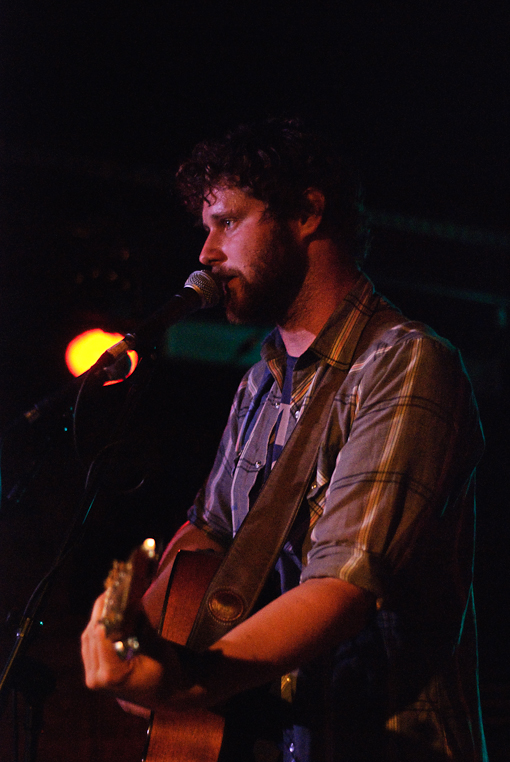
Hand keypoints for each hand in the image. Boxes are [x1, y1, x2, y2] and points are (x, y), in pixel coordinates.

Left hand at [81, 593, 163, 707]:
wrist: (165, 696)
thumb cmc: (165, 674)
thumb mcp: (158, 649)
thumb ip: (142, 628)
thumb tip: (132, 603)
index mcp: (113, 675)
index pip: (101, 637)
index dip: (105, 614)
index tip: (111, 594)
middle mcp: (97, 678)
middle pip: (92, 636)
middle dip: (100, 611)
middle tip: (111, 590)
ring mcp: (92, 677)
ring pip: (87, 638)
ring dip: (97, 617)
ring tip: (108, 598)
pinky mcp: (93, 673)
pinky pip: (89, 645)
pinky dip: (97, 628)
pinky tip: (106, 615)